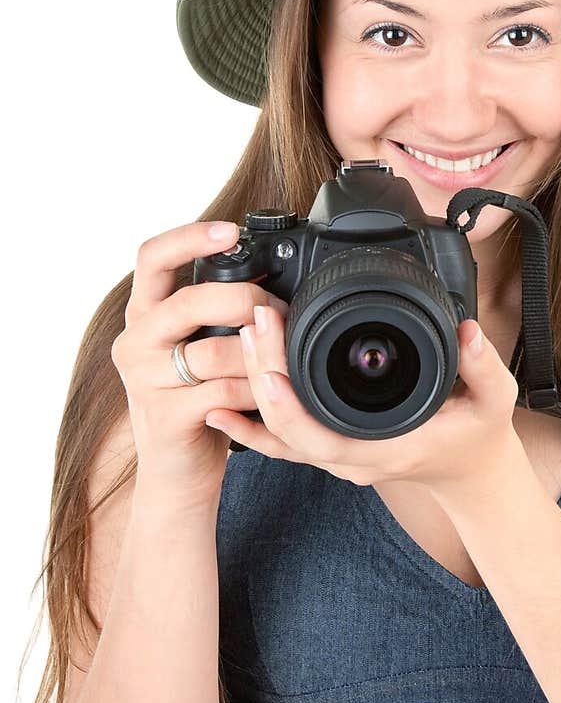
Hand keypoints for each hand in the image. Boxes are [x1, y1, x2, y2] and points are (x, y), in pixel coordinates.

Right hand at [110, 220, 289, 502]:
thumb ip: (217, 314)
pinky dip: (256, 393)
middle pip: (190, 302)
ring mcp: (143, 380)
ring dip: (260, 355)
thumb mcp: (200, 348)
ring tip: (283, 361)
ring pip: (214, 351)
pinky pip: (223, 393)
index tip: (230, 230)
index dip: (190, 237)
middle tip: (278, 312)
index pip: (152, 257)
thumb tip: (270, 275)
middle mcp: (134, 341)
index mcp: (144, 315)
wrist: (177, 472)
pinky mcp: (163, 417)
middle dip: (245, 302)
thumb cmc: (198, 402)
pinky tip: (268, 396)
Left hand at [203, 303, 522, 495]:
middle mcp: (351, 460)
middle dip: (262, 374)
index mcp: (385, 449)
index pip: (320, 436)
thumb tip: (466, 331)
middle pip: (286, 429)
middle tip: (256, 320)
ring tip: (241, 335)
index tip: (273, 353)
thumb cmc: (479, 436)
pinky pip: (280, 442)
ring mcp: (337, 457)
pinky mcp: (330, 446)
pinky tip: (218, 406)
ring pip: (277, 435)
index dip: (287, 402)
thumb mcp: (494, 400)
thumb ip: (484, 366)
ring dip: (253, 388)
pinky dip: (249, 426)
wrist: (472, 472)